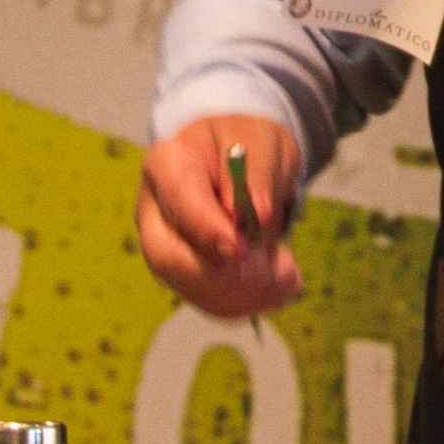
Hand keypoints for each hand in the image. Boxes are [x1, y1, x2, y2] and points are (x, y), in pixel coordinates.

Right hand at [134, 116, 304, 316]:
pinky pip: (210, 300)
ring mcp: (164, 246)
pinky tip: (280, 284)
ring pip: (191, 286)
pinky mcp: (183, 274)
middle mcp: (154, 210)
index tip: (243, 249)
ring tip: (289, 275)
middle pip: (169, 257)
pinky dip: (249, 301)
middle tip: (281, 272)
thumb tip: (254, 217)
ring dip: (245, 292)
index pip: (179, 202)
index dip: (209, 230)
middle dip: (227, 275)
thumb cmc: (246, 144)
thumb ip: (257, 176)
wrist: (240, 160)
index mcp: (167, 163)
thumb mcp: (262, 143)